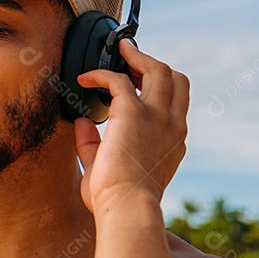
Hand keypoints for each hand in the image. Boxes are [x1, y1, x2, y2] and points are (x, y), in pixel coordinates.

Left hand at [73, 39, 188, 213]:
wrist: (126, 207)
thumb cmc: (117, 198)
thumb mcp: (106, 168)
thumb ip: (94, 143)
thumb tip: (81, 122)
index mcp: (173, 141)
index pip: (176, 103)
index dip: (160, 86)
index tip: (138, 81)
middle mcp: (172, 125)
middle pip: (175, 79)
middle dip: (154, 64)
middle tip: (131, 55)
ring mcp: (157, 117)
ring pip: (158, 70)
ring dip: (137, 57)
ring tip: (119, 50)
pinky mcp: (134, 113)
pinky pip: (118, 80)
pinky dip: (101, 74)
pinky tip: (85, 78)